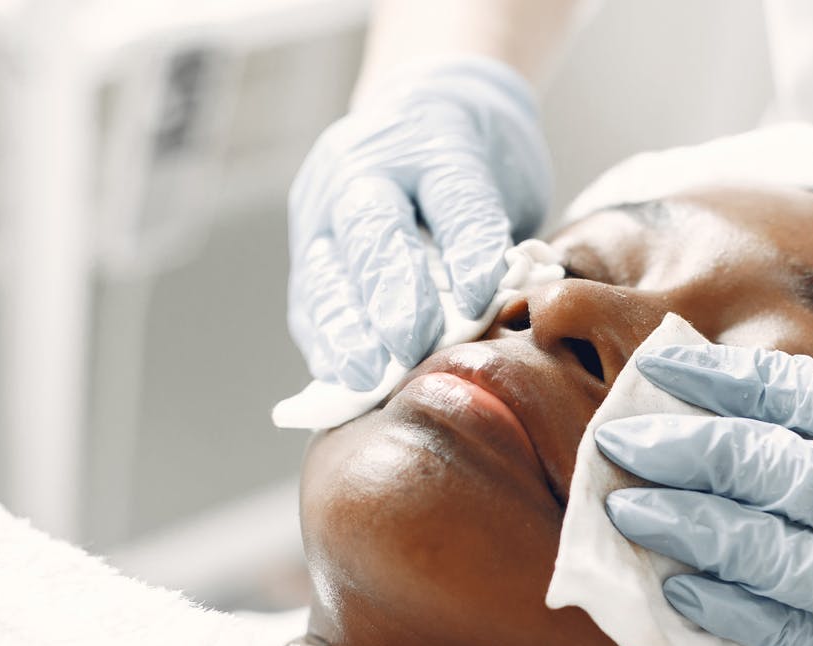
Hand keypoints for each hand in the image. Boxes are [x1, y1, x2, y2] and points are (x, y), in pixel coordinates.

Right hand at [286, 57, 550, 389]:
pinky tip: (338, 373)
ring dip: (344, 329)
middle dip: (390, 295)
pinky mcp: (306, 240)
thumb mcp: (505, 179)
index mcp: (435, 137)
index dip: (467, 252)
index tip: (477, 301)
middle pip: (373, 230)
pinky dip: (325, 337)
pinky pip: (309, 296)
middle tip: (409, 346)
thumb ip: (497, 240)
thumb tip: (500, 313)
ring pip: (327, 267)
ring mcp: (325, 200)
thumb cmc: (479, 155)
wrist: (424, 103)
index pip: (454, 199)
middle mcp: (366, 162)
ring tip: (363, 376)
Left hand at [594, 346, 812, 645]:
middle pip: (782, 474)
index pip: (808, 400)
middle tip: (618, 446)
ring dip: (698, 537)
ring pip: (785, 558)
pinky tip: (687, 595)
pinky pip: (812, 638)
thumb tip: (763, 415)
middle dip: (690, 458)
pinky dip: (742, 617)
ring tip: (630, 515)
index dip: (723, 387)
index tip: (658, 374)